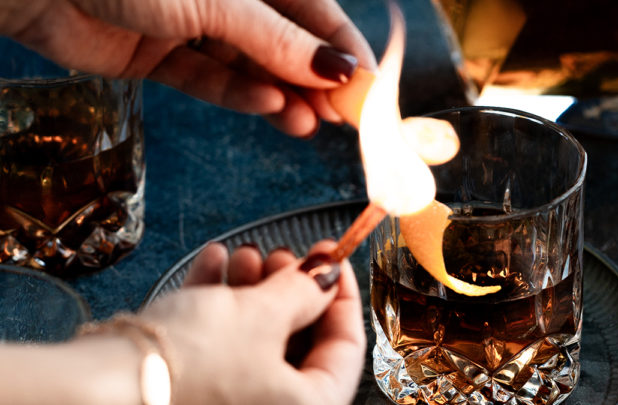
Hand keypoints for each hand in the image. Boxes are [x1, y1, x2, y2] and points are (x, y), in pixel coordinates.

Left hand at [0, 0, 375, 135]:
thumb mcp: (220, 2)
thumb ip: (279, 40)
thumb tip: (339, 68)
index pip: (315, 13)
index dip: (345, 52)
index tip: (370, 92)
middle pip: (286, 44)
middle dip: (316, 82)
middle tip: (344, 119)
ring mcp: (193, 25)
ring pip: (252, 67)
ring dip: (283, 97)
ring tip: (310, 124)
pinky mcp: (161, 56)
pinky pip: (211, 80)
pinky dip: (240, 97)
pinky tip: (268, 108)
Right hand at [140, 240, 365, 404]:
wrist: (99, 386)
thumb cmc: (186, 364)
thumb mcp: (261, 314)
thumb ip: (304, 291)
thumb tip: (326, 275)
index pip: (348, 350)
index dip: (343, 296)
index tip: (334, 260)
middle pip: (299, 341)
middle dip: (290, 289)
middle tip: (284, 256)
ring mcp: (229, 401)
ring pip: (258, 338)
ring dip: (254, 290)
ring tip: (245, 255)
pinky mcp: (193, 388)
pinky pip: (219, 342)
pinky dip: (219, 303)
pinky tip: (214, 263)